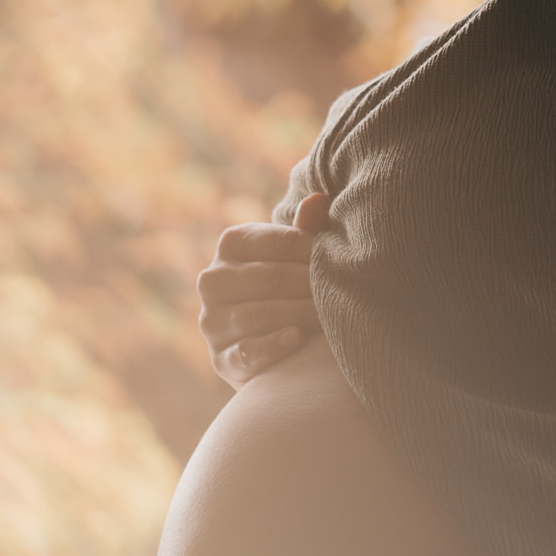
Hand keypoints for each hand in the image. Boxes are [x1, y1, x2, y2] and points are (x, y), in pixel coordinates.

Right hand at [197, 193, 329, 387]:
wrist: (274, 348)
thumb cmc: (290, 289)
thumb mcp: (296, 258)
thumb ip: (305, 231)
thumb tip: (319, 198)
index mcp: (231, 244)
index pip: (277, 242)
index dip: (313, 252)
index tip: (341, 262)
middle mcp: (212, 279)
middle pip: (269, 278)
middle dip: (310, 287)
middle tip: (344, 294)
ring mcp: (212, 321)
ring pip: (258, 314)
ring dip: (299, 316)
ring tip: (329, 318)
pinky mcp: (219, 357)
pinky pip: (245, 351)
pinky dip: (272, 346)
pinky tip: (296, 339)